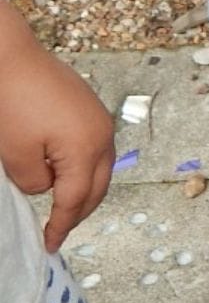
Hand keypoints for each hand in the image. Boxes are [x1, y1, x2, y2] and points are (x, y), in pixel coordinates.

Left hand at [0, 44, 114, 252]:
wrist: (11, 56)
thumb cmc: (12, 104)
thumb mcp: (15, 154)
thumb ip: (34, 182)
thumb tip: (46, 185)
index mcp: (86, 150)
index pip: (75, 200)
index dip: (61, 226)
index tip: (49, 245)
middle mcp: (103, 137)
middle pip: (99, 187)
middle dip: (80, 212)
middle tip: (58, 230)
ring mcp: (101, 121)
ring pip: (101, 169)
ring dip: (85, 190)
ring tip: (63, 204)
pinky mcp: (92, 109)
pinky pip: (96, 150)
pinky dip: (84, 168)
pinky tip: (64, 171)